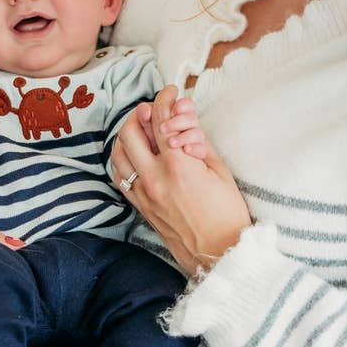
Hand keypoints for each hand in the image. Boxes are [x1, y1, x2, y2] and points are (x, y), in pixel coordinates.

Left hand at [112, 86, 250, 275]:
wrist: (218, 255)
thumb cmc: (227, 214)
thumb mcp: (220, 171)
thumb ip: (198, 139)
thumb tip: (184, 113)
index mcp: (178, 167)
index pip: (162, 120)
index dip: (165, 99)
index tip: (171, 91)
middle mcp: (154, 179)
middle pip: (131, 132)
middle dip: (140, 112)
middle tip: (152, 108)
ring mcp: (143, 194)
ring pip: (118, 153)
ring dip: (127, 134)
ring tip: (141, 127)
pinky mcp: (139, 207)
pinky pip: (120, 176)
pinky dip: (122, 159)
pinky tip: (134, 154)